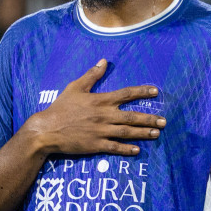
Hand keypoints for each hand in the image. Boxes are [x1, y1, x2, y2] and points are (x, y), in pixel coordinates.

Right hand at [23, 59, 164, 156]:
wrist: (46, 130)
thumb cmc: (61, 107)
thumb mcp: (75, 87)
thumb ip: (92, 75)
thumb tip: (104, 61)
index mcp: (100, 100)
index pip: (126, 94)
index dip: (142, 92)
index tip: (156, 92)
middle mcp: (104, 115)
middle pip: (132, 116)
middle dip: (150, 119)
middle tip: (164, 122)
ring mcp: (101, 131)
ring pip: (127, 132)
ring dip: (144, 133)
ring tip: (157, 134)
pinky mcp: (96, 145)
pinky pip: (115, 147)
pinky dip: (127, 149)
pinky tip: (137, 150)